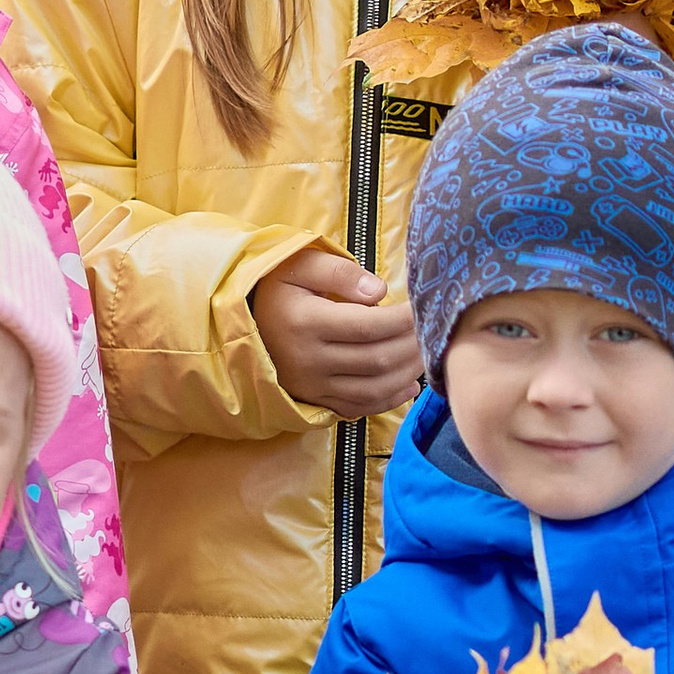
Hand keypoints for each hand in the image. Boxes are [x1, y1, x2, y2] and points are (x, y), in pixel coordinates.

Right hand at [252, 246, 426, 418]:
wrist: (242, 324)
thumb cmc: (278, 288)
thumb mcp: (300, 265)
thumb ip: (340, 273)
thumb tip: (379, 292)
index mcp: (307, 322)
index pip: (370, 326)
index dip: (404, 319)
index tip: (422, 306)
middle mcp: (309, 360)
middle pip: (376, 359)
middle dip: (412, 345)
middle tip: (431, 329)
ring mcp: (312, 385)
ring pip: (372, 388)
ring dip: (406, 373)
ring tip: (424, 353)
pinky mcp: (315, 399)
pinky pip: (358, 407)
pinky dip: (389, 400)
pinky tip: (410, 385)